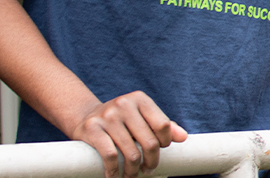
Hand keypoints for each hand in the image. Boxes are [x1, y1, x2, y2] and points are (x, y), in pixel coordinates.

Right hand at [65, 90, 187, 177]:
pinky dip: (114, 171)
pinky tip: (115, 176)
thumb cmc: (122, 120)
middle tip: (148, 170)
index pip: (163, 124)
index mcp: (140, 99)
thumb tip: (183, 137)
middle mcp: (124, 104)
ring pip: (131, 152)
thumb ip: (163, 125)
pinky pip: (110, 156)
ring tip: (132, 176)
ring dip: (133, 171)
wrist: (85, 116)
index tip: (161, 151)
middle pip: (149, 141)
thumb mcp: (142, 117)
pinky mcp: (92, 128)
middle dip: (151, 162)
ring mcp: (108, 116)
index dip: (165, 142)